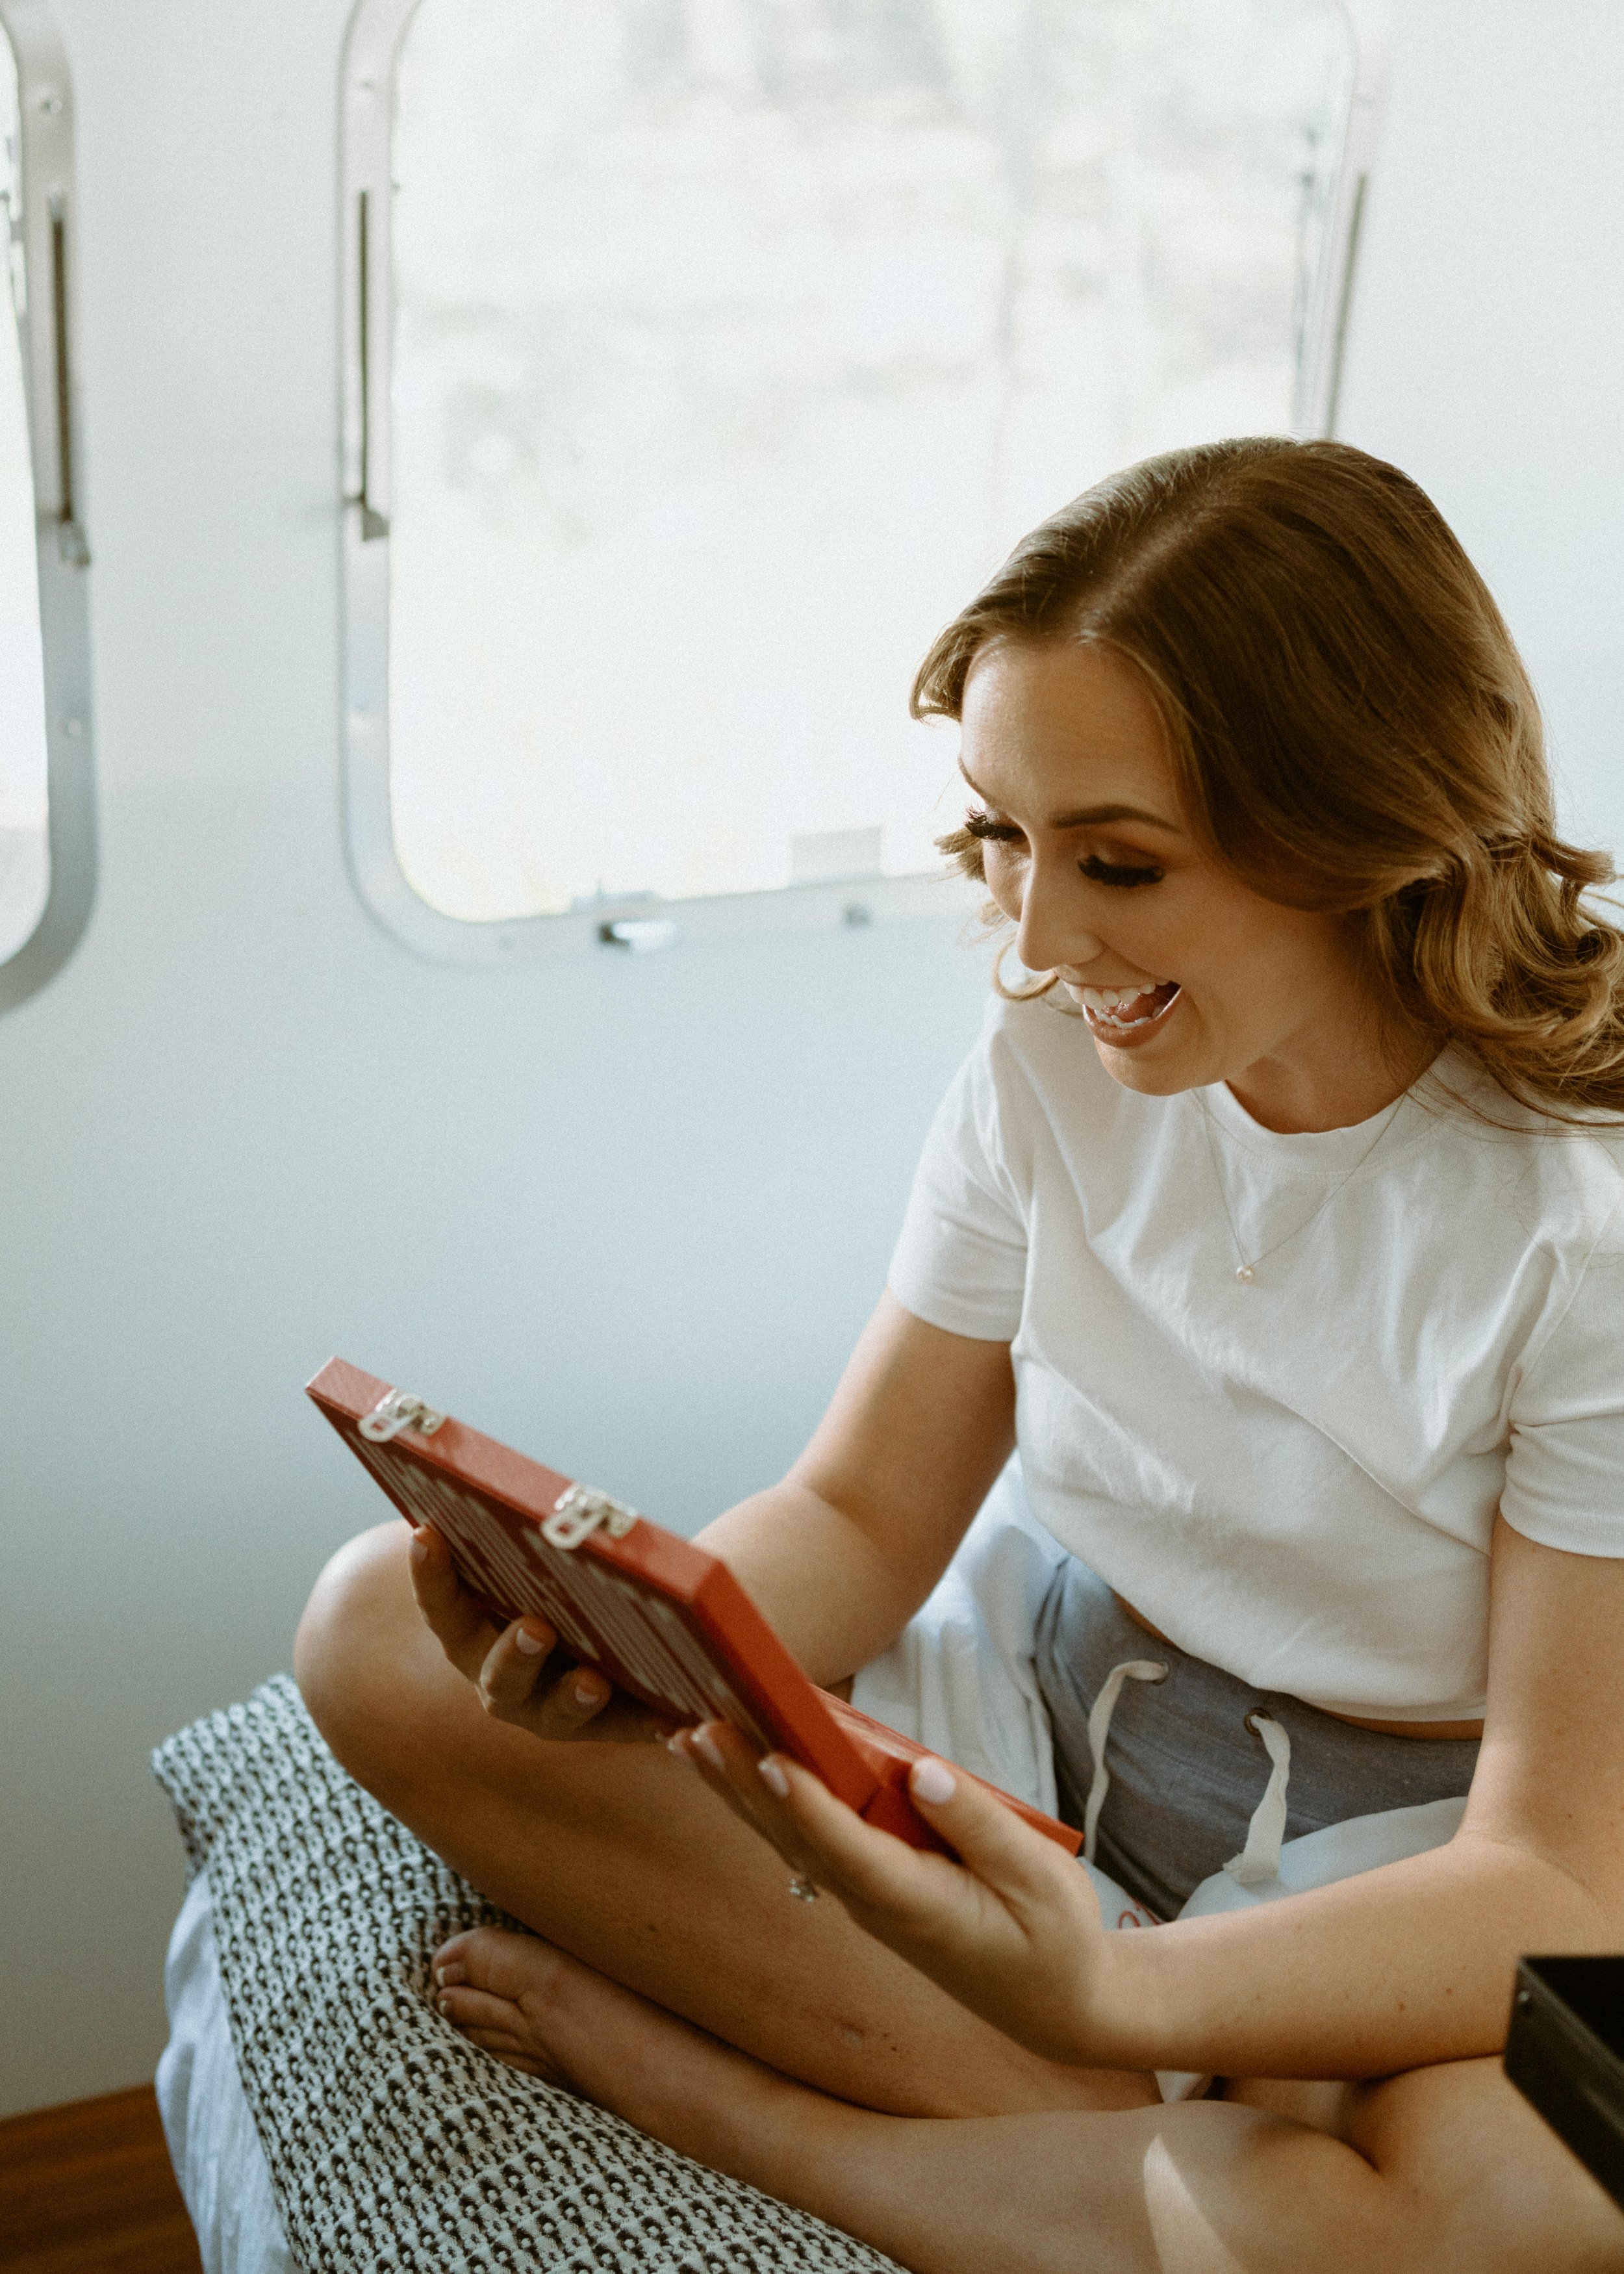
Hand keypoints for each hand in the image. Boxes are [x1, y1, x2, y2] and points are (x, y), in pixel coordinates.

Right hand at [407, 1523, 675, 1744]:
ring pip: (556, 1713)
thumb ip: (528, 1540)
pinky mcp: (608, 1725)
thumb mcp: (536, 1564)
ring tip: (593, 1681)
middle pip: (499, 1676)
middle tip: (536, 1627)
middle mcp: (504, 1683)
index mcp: (473, 1638)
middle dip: (515, 1653)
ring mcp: (552, 1711)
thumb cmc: (556, 1584)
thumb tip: (540, 1498)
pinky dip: (647, 1722)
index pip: (442, 1609)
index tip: (426, 1535)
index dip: (431, 1576)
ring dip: (573, 1697)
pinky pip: (628, 1727)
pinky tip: (671, 1719)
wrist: (603, 1637)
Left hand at [670, 1721, 1126, 2065]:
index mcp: (920, 1902)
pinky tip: (736, 1771)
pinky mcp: (868, 1889)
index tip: (771, 1759)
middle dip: (745, 1784)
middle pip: (796, 1839)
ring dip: (737, 1791)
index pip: (851, 1849)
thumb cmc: (1053, 1936)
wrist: (1057, 2004)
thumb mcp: (1038, 1879)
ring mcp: (866, 1900)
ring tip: (687, 1739)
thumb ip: (979, 1824)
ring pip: (788, 1841)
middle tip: (696, 1730)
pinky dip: (764, 1805)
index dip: (809, 1805)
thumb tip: (922, 1772)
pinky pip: (805, 1842)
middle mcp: (877, 1904)